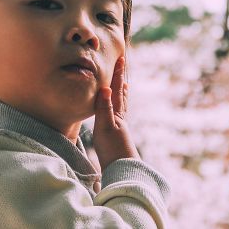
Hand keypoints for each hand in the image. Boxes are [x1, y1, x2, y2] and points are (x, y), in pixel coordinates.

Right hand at [92, 56, 140, 171]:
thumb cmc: (112, 149)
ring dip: (122, 92)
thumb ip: (105, 107)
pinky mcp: (117, 135)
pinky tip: (118, 111)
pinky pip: (119, 114)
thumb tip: (106, 87)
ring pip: (122, 104)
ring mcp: (120, 126)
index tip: (120, 59)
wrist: (122, 169)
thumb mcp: (105, 126)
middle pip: (121, 93)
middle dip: (120, 79)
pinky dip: (119, 107)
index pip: (117, 89)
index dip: (117, 74)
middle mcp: (120, 117)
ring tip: (124, 85)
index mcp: (117, 113)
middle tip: (122, 66)